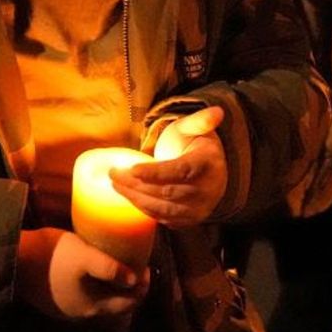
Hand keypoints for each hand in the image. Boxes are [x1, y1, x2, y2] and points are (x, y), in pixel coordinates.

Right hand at [16, 228, 148, 320]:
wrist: (13, 260)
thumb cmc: (52, 256)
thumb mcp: (84, 255)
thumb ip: (110, 268)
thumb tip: (133, 279)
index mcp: (93, 308)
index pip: (130, 303)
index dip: (143, 286)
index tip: (146, 264)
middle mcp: (83, 316)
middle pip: (116, 305)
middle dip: (129, 287)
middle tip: (134, 263)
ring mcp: (68, 311)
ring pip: (101, 302)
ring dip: (112, 287)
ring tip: (117, 264)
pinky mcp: (56, 302)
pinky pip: (86, 298)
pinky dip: (97, 287)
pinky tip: (93, 270)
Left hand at [113, 106, 227, 226]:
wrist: (209, 172)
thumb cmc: (196, 146)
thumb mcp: (196, 129)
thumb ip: (200, 120)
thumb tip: (217, 111)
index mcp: (208, 165)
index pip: (181, 171)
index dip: (156, 173)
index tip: (132, 169)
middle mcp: (207, 191)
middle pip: (167, 191)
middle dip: (137, 184)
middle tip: (113, 173)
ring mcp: (199, 209)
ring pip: (163, 208)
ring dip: (135, 197)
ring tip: (116, 184)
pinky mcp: (189, 220)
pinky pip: (163, 218)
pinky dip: (143, 208)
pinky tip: (128, 195)